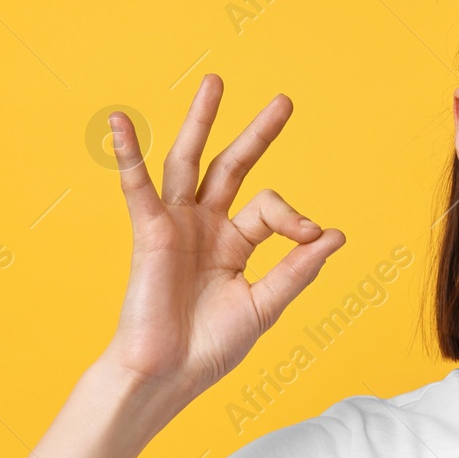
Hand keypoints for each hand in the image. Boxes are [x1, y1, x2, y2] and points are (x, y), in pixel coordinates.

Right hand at [100, 74, 344, 405]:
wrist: (168, 374)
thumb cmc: (211, 347)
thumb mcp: (265, 305)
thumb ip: (298, 269)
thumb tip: (336, 234)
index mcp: (235, 243)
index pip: (272, 209)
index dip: (296, 217)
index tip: (311, 236)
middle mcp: (205, 226)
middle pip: (233, 167)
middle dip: (257, 134)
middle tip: (285, 100)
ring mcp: (176, 226)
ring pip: (190, 162)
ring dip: (200, 122)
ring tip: (215, 83)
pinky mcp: (149, 232)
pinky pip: (138, 186)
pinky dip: (130, 153)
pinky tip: (122, 121)